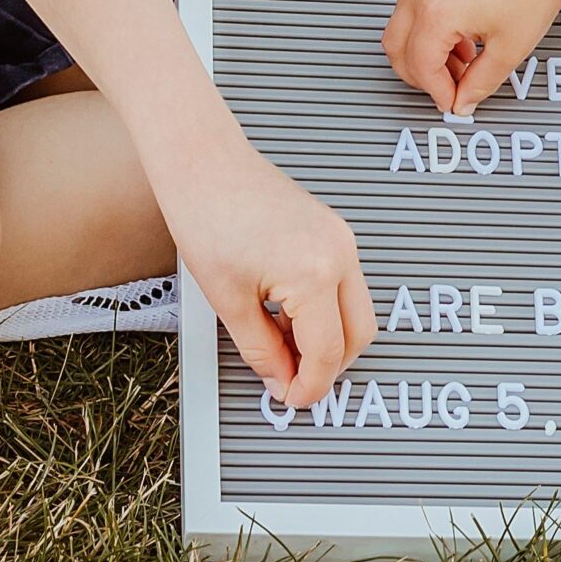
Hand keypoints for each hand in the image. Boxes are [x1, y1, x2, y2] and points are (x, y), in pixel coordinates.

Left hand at [166, 142, 375, 407]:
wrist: (202, 162)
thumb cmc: (206, 215)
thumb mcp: (228, 300)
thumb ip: (261, 349)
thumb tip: (279, 379)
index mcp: (315, 275)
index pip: (327, 353)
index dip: (309, 386)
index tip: (290, 399)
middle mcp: (339, 254)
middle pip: (358, 335)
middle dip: (328, 366)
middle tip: (291, 380)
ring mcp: (341, 239)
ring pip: (355, 311)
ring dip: (328, 338)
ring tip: (281, 344)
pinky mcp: (333, 231)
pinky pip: (344, 284)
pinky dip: (324, 309)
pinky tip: (285, 314)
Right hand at [382, 0, 560, 117]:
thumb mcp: (510, 47)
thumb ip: (480, 83)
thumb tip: (463, 100)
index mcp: (437, 12)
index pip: (420, 66)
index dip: (438, 91)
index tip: (454, 100)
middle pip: (395, 47)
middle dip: (420, 73)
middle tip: (450, 84)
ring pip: (401, 23)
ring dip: (425, 49)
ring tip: (465, 56)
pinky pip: (414, 0)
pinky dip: (429, 23)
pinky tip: (463, 31)